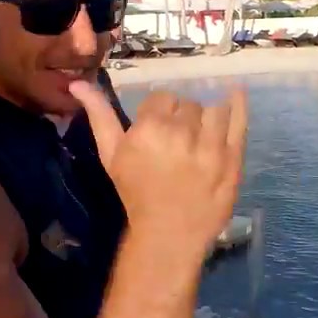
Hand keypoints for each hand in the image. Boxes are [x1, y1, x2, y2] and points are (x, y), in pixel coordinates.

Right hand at [68, 82, 247, 250]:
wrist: (168, 234)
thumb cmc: (136, 193)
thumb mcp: (111, 154)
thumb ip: (98, 116)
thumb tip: (77, 83)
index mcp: (150, 128)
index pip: (162, 98)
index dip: (160, 113)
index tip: (158, 131)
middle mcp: (181, 132)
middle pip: (188, 104)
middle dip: (183, 118)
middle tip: (178, 141)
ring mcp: (211, 145)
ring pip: (213, 110)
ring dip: (206, 119)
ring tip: (201, 138)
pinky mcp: (233, 159)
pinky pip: (240, 122)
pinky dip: (239, 105)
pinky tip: (236, 92)